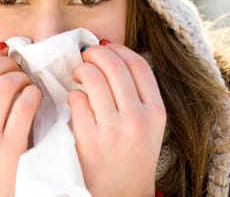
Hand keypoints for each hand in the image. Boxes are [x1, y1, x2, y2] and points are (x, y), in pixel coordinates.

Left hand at [68, 43, 165, 196]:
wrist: (121, 195)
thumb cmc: (132, 155)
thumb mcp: (149, 125)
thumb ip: (137, 94)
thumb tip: (112, 55)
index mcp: (156, 112)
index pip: (138, 64)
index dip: (118, 49)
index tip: (106, 48)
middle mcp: (137, 118)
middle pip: (114, 65)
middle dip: (95, 53)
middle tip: (86, 56)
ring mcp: (113, 129)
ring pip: (93, 77)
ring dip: (82, 69)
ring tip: (78, 76)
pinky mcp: (89, 139)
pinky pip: (76, 99)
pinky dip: (73, 94)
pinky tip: (75, 101)